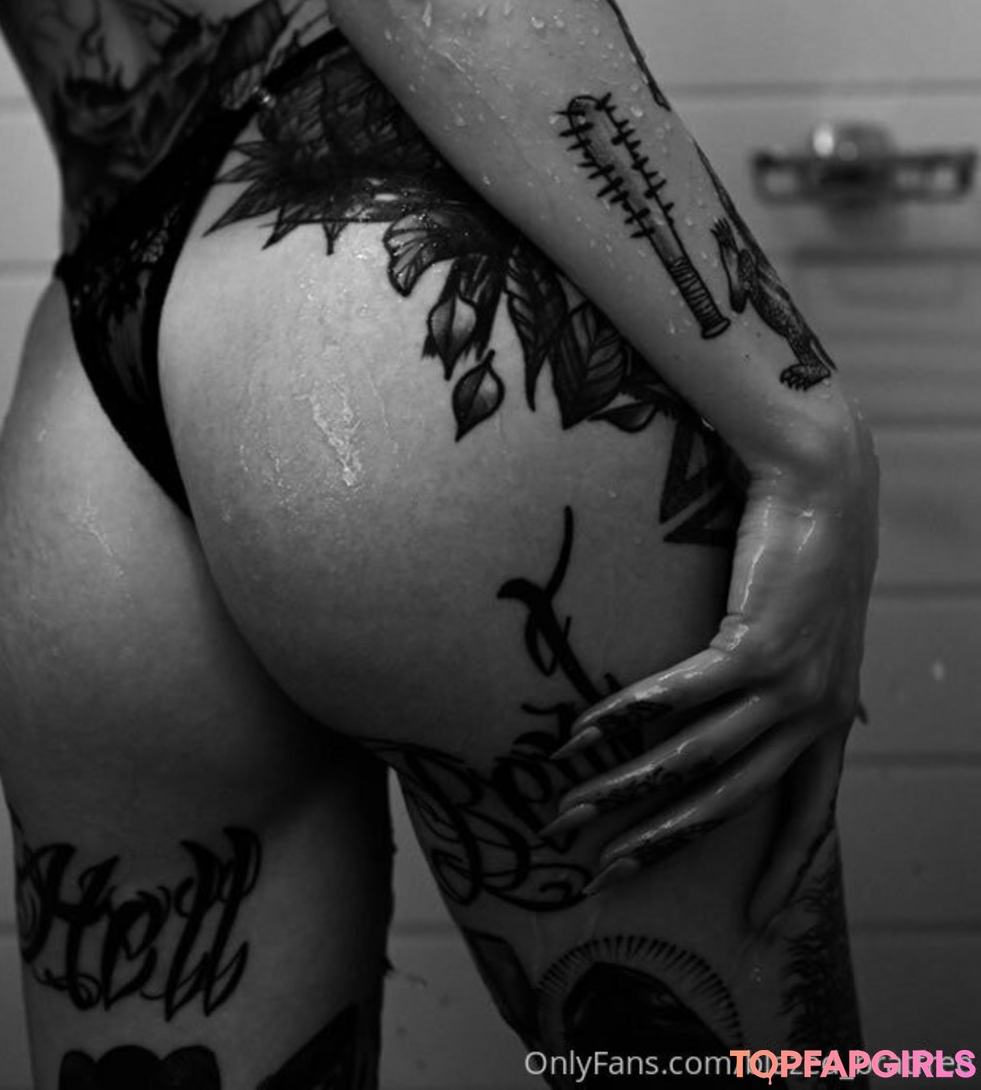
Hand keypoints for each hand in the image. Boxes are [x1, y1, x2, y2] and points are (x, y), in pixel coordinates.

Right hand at [543, 411, 878, 925]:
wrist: (820, 483)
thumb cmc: (803, 547)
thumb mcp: (807, 631)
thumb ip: (780, 680)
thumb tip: (737, 710)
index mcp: (830, 714)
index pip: (812, 813)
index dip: (785, 871)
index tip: (759, 921)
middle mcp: (815, 710)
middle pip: (732, 800)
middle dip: (665, 842)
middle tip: (609, 872)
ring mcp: (787, 682)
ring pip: (695, 758)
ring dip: (627, 786)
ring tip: (572, 805)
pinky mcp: (754, 646)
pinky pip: (679, 697)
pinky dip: (628, 717)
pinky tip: (585, 732)